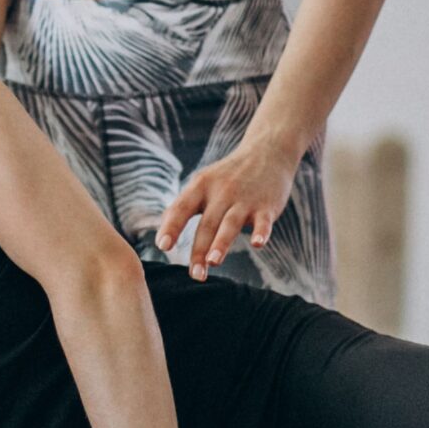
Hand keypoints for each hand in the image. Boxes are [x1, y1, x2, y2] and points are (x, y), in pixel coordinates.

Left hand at [150, 133, 303, 279]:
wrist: (266, 153)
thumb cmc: (228, 176)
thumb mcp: (202, 184)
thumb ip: (183, 208)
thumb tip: (161, 239)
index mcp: (200, 187)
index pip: (181, 208)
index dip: (171, 227)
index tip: (163, 246)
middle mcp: (221, 192)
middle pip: (207, 225)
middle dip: (199, 251)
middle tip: (195, 275)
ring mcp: (244, 199)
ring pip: (230, 223)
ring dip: (221, 243)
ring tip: (213, 262)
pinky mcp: (266, 206)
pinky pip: (263, 221)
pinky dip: (262, 232)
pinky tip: (258, 244)